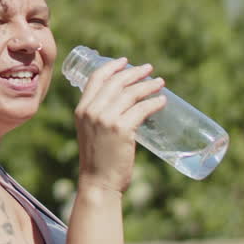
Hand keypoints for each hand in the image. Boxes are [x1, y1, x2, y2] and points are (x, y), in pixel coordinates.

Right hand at [72, 57, 166, 192]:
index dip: (112, 66)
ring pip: (131, 93)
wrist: (98, 182)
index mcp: (81, 109)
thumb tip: (124, 103)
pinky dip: (154, 103)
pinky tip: (162, 101)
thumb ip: (100, 116)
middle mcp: (91, 111)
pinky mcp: (122, 130)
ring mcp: (106, 120)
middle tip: (149, 69)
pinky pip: (142, 109)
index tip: (126, 61)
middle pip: (116, 82)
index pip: (96, 79)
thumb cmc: (98, 159)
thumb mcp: (91, 131)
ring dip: (148, 85)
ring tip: (160, 83)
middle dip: (135, 73)